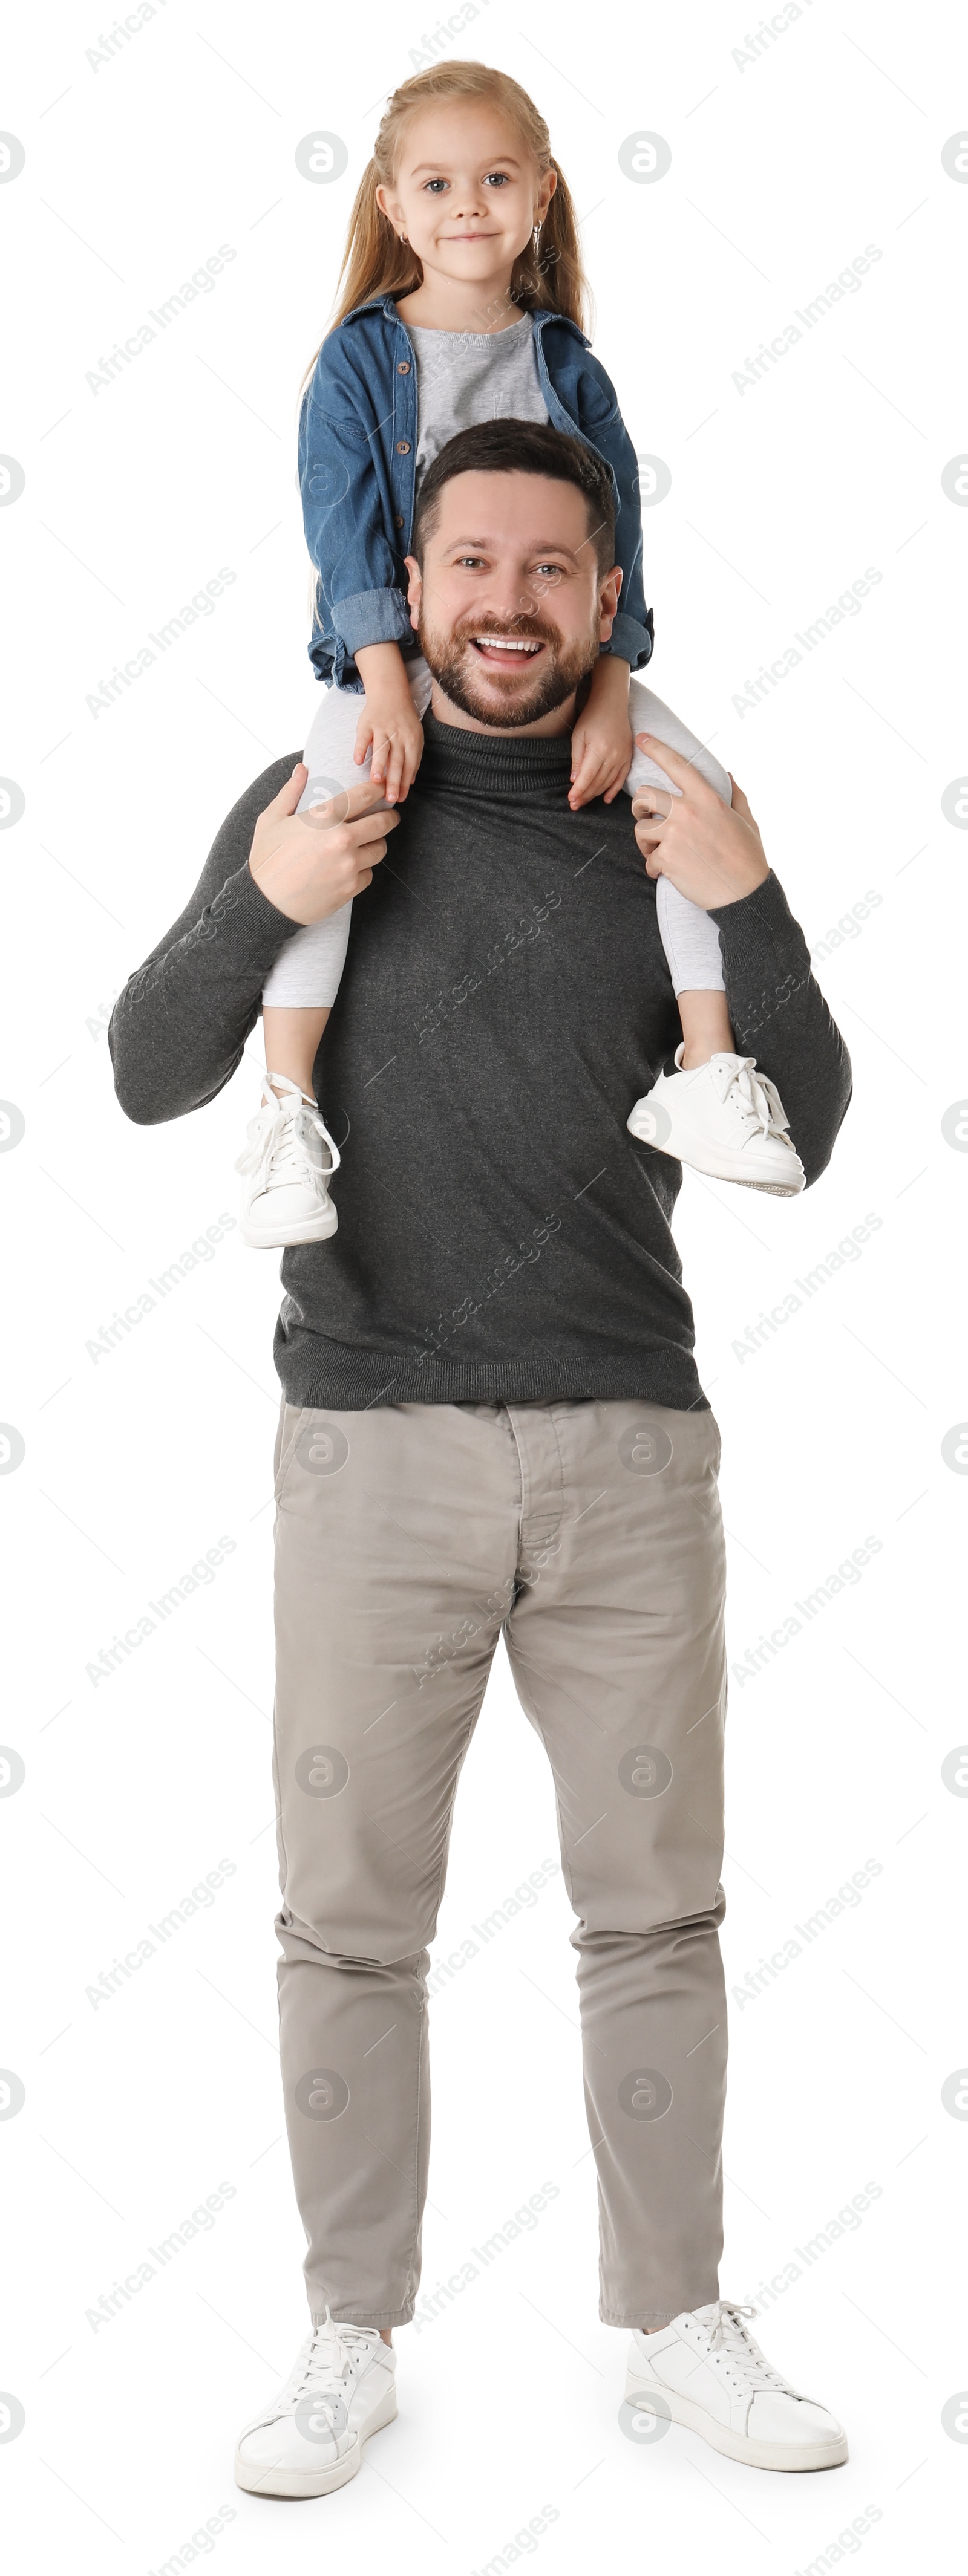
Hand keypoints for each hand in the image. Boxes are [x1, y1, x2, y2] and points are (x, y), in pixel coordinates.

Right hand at [248, 764, 398, 925]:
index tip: (382, 790)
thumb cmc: (266, 859)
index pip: (365, 795)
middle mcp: (342, 839)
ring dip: (376, 844)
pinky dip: (363, 869)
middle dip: (390, 817)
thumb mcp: (271, 819)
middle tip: (390, 817)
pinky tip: (351, 867)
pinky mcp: (351, 887)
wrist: (265, 903)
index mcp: (323, 817)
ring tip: (368, 842)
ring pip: (379, 849)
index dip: (378, 790)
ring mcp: (349, 865)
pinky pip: (369, 873)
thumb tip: (302, 768)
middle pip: (383, 823)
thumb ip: (290, 791)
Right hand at [354, 697, 424, 803]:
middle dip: (393, 781)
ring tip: (376, 781)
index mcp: (411, 740)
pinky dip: (360, 748)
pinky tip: (358, 761)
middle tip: (389, 798)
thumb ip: (412, 758)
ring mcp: (382, 728)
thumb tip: (411, 782)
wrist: (391, 693)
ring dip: (379, 765)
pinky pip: (363, 737)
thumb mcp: (414, 737)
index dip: (404, 783)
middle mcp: (398, 735)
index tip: (400, 799)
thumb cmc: (404, 719)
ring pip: (381, 749)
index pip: (409, 765)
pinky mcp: (367, 723)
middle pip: (396, 761)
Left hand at [568, 706, 633, 807]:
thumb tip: (575, 780)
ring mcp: (623, 757)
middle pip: (598, 783)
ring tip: (585, 801)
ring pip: (608, 783)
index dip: (579, 791)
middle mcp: (613, 756)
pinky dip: (614, 790)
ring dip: (596, 794)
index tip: (571, 800)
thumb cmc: (591, 718)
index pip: (587, 777)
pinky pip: (621, 778)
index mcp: (599, 749)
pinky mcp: (628, 756)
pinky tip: (606, 799)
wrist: (612, 704)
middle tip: (574, 805)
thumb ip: (577, 759)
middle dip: (585, 796)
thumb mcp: (578, 736)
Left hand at [630, 735, 768, 909]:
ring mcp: (675, 835)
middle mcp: (688, 812)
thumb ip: (735, 795)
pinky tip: (668, 873)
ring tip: (661, 852)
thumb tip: (728, 774)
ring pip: (641, 829)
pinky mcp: (666, 859)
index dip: (656, 749)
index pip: (677, 765)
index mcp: (707, 798)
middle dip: (640, 808)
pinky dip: (655, 869)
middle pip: (645, 796)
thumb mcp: (746, 820)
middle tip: (648, 819)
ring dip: (647, 842)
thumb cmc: (748, 857)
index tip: (641, 738)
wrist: (744, 895)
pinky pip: (648, 860)